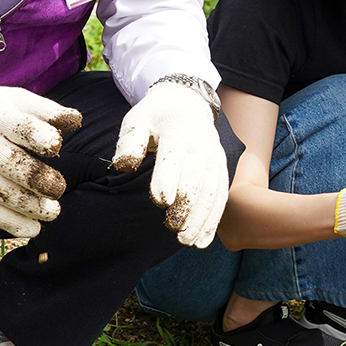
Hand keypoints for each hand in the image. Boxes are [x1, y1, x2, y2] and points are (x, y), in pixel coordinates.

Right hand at [0, 87, 80, 238]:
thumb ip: (47, 111)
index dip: (39, 136)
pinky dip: (7, 222)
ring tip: (52, 212)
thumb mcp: (17, 100)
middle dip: (35, 179)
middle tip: (59, 189)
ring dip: (26, 206)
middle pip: (5, 162)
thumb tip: (75, 120)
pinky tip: (32, 228)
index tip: (56, 145)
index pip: (18, 126)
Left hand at [115, 81, 229, 248]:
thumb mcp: (137, 119)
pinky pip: (220, 196)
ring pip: (213, 190)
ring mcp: (215, 157)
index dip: (169, 177)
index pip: (174, 155)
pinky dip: (213, 219)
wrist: (187, 104)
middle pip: (198, 176)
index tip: (161, 200)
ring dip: (202, 217)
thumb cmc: (154, 117)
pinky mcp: (221, 169)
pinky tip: (202, 240)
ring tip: (188, 241)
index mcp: (177, 130)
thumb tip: (124, 165)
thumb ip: (130, 141)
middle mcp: (201, 144)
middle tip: (175, 229)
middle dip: (188, 204)